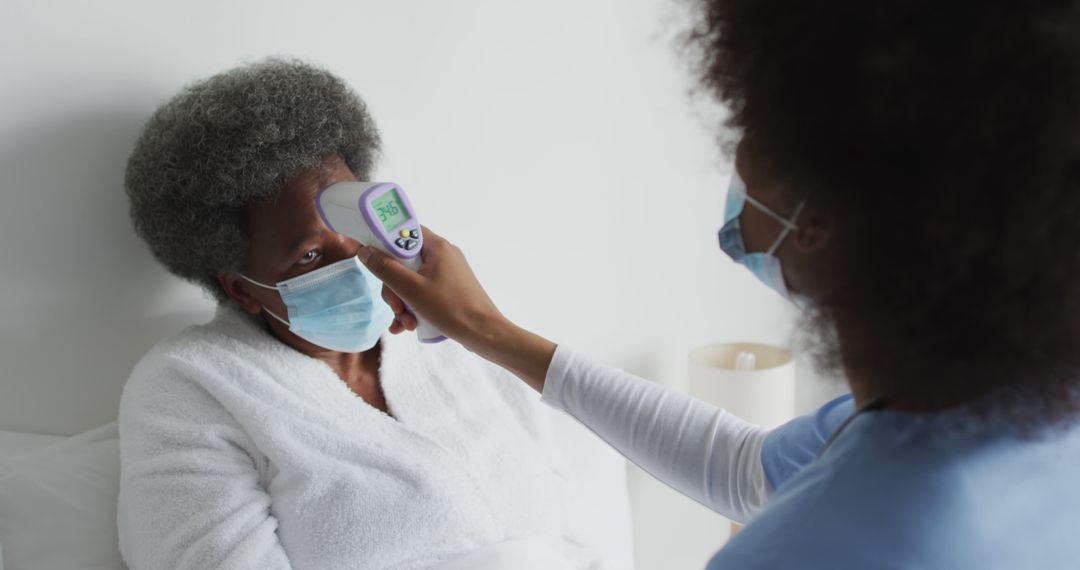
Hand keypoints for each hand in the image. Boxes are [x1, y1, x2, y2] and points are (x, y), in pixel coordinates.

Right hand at [359, 225, 555, 391]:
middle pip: (404, 262)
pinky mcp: (449, 290)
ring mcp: (447, 274)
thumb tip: (364, 251)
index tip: (376, 264)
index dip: (385, 245)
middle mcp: (443, 256)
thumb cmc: (450, 308)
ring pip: (412, 281)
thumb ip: (385, 268)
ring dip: (403, 303)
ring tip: (405, 324)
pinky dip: (414, 307)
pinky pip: (423, 292)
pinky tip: (408, 327)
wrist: (484, 334)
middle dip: (394, 289)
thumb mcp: (411, 289)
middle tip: (396, 309)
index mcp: (437, 247)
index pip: (403, 232)